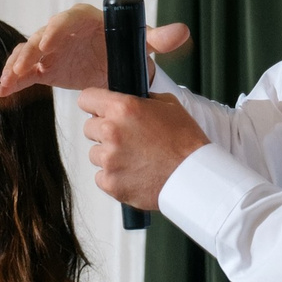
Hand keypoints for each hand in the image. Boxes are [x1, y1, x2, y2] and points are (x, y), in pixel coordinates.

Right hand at [0, 4, 191, 98]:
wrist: (113, 65)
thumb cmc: (124, 47)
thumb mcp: (142, 44)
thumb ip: (158, 39)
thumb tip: (181, 31)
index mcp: (85, 20)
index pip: (68, 19)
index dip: (57, 29)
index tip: (49, 42)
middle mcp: (63, 31)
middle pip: (42, 35)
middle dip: (31, 50)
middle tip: (22, 65)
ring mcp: (49, 49)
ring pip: (28, 52)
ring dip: (17, 65)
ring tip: (8, 81)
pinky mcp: (42, 67)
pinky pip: (24, 70)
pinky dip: (12, 80)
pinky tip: (1, 92)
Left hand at [80, 88, 206, 211]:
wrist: (194, 176)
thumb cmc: (185, 142)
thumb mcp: (168, 105)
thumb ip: (141, 99)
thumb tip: (128, 99)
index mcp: (123, 109)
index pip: (86, 98)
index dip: (93, 104)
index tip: (98, 110)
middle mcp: (112, 132)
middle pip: (88, 128)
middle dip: (104, 132)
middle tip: (127, 139)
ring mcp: (109, 160)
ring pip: (95, 154)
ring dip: (109, 156)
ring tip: (135, 158)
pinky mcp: (111, 183)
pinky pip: (101, 177)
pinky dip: (114, 177)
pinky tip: (134, 173)